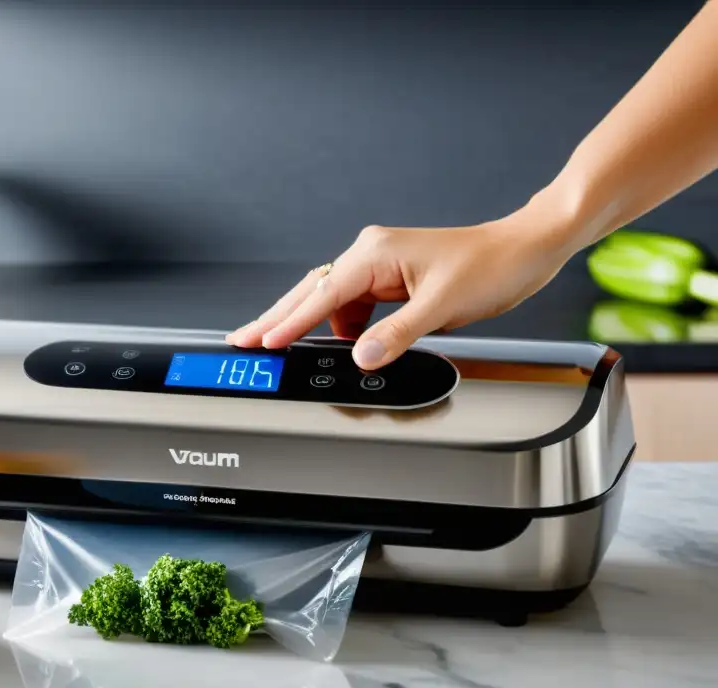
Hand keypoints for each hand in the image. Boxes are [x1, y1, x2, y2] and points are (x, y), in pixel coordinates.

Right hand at [226, 212, 576, 369]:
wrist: (524, 250)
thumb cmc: (490, 265)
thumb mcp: (442, 305)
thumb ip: (396, 334)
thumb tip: (361, 356)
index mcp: (376, 253)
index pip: (322, 294)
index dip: (289, 322)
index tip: (263, 342)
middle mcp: (372, 255)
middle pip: (311, 292)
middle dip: (277, 318)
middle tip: (245, 341)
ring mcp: (380, 267)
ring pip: (331, 302)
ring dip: (312, 327)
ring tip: (284, 348)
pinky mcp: (391, 281)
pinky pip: (355, 307)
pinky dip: (344, 328)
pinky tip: (346, 345)